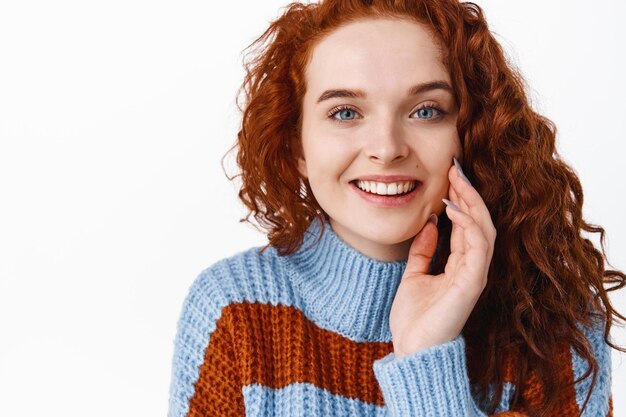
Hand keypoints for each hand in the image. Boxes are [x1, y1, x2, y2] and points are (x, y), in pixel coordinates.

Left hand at [389, 157, 496, 356]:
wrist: (412, 350)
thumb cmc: (415, 318)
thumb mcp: (414, 275)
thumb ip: (423, 251)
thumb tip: (428, 223)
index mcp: (460, 265)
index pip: (466, 225)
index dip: (460, 199)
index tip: (449, 175)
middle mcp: (472, 268)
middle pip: (479, 222)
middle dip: (468, 193)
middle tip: (456, 167)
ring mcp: (475, 275)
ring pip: (484, 229)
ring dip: (471, 202)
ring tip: (456, 179)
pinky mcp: (472, 283)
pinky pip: (477, 247)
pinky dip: (468, 225)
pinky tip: (452, 208)